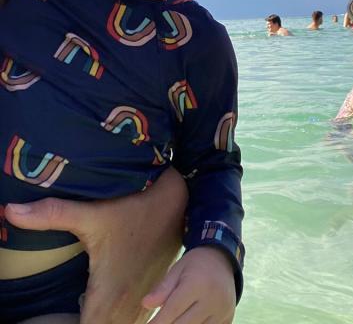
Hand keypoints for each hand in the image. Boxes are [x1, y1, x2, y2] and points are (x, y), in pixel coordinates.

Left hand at [4, 168, 185, 323]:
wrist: (177, 200)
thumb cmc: (135, 208)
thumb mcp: (94, 212)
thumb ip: (53, 215)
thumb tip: (11, 211)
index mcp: (111, 292)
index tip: (61, 320)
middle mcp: (130, 302)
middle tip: (71, 315)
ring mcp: (146, 298)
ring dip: (106, 323)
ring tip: (88, 313)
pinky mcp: (155, 292)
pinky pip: (134, 320)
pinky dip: (119, 320)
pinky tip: (107, 311)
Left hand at [142, 246, 235, 323]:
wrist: (223, 260)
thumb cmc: (195, 265)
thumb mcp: (177, 269)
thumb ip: (162, 288)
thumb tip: (146, 304)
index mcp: (197, 284)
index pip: (172, 310)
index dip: (157, 322)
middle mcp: (212, 299)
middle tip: (158, 323)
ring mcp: (222, 310)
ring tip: (173, 320)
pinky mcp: (227, 318)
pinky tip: (188, 321)